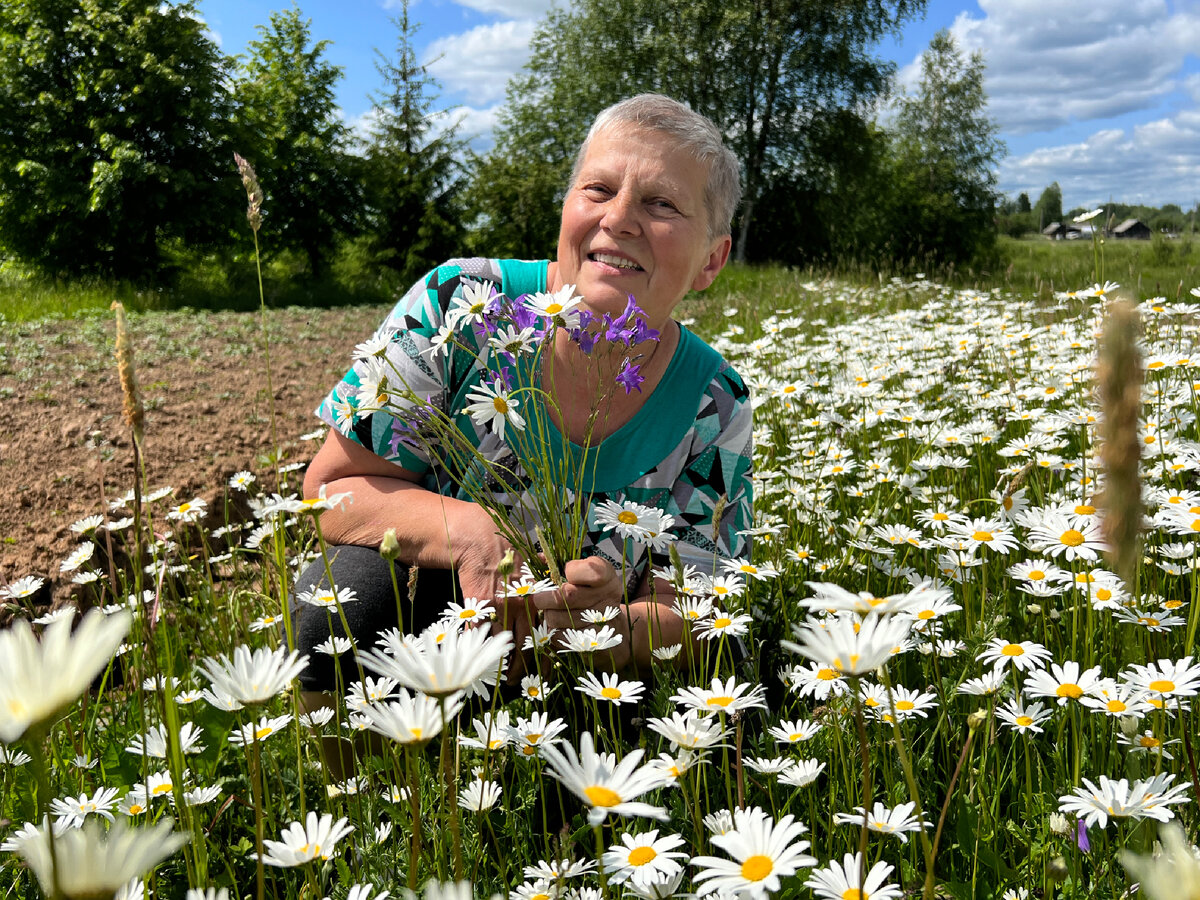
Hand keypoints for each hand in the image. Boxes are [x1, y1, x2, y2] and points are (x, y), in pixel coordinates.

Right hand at [447, 505, 535, 679]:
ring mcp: (500, 606)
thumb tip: (545, 602)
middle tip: (519, 682)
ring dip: (502, 666)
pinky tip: (480, 662)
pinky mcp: (479, 605)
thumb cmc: (505, 552)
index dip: (545, 656)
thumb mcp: (528, 567)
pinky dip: (480, 650)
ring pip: (503, 644)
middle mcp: (522, 603)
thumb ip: (538, 586)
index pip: (545, 633)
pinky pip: (481, 634)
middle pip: (525, 645)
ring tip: (502, 679)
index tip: (545, 672)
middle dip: (522, 668)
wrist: (479, 539)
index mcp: (536, 596)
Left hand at [539, 557, 631, 669]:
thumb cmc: (591, 594)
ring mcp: (601, 624)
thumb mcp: (586, 574)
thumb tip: (539, 558)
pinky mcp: (591, 645)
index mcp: (607, 578)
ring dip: (547, 614)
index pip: (591, 570)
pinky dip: (553, 630)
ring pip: (556, 618)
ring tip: (551, 612)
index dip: (573, 570)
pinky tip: (559, 626)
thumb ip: (563, 563)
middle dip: (545, 597)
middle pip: (566, 596)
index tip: (566, 572)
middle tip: (539, 597)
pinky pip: (558, 636)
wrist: (614, 629)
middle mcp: (608, 600)